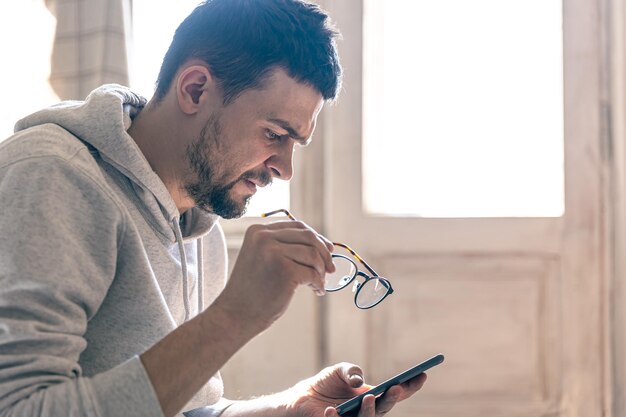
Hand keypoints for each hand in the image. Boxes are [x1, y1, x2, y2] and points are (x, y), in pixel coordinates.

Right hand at [212, 220, 334, 334]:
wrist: (236, 314)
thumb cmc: (253, 289)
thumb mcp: (262, 257)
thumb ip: (284, 246)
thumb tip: (324, 244)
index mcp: (258, 230)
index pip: (297, 226)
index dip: (317, 238)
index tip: (328, 251)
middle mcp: (264, 237)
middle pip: (309, 236)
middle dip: (324, 253)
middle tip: (331, 269)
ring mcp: (274, 252)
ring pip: (313, 255)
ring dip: (321, 271)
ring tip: (318, 284)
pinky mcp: (285, 270)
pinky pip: (313, 273)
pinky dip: (319, 283)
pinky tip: (316, 291)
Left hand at [284, 363, 426, 416]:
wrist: (304, 397)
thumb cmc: (326, 383)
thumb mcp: (339, 370)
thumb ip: (351, 371)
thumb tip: (359, 382)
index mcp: (374, 395)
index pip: (397, 393)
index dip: (411, 386)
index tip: (422, 374)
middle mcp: (368, 410)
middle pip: (386, 407)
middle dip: (393, 397)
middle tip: (394, 387)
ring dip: (370, 411)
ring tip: (367, 397)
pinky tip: (330, 410)